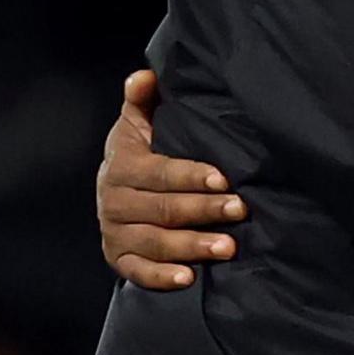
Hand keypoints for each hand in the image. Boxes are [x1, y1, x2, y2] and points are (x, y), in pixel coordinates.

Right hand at [96, 69, 245, 289]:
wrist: (116, 192)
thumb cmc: (141, 153)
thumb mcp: (139, 123)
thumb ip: (143, 100)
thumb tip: (145, 76)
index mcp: (122, 165)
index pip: (160, 172)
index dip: (191, 176)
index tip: (223, 180)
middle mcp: (113, 200)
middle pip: (163, 208)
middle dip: (203, 210)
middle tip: (240, 210)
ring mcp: (115, 232)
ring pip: (155, 242)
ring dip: (192, 245)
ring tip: (228, 247)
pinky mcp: (119, 259)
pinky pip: (138, 272)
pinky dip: (162, 277)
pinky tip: (190, 277)